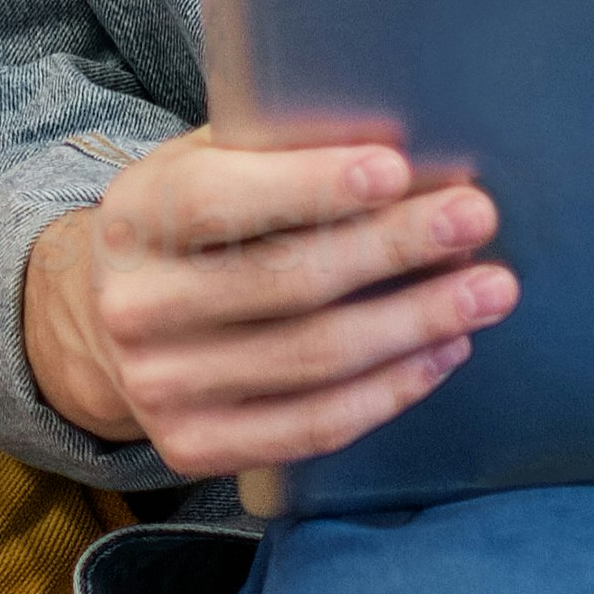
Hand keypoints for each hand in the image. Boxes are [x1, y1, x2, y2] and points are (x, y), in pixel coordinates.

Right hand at [26, 134, 513, 479]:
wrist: (105, 324)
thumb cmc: (188, 227)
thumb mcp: (202, 165)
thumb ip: (272, 153)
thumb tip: (404, 146)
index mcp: (132, 218)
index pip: (219, 201)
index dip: (310, 187)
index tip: (395, 170)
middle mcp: (135, 308)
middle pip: (285, 282)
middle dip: (393, 249)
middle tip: (476, 219)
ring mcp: (159, 387)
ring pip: (312, 359)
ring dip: (415, 323)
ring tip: (488, 290)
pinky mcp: (193, 447)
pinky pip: (312, 426)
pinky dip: (390, 390)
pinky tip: (444, 351)